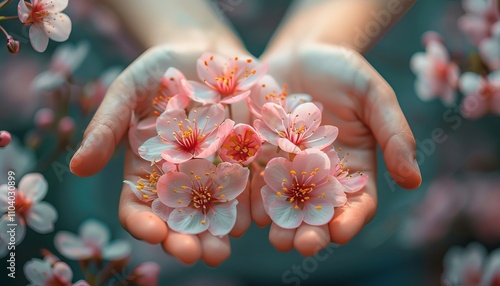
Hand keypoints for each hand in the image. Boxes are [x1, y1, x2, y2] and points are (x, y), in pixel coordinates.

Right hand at [70, 44, 252, 265]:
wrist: (204, 50)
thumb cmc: (158, 70)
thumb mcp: (128, 91)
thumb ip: (106, 126)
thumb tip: (77, 169)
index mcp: (147, 169)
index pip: (140, 205)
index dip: (143, 222)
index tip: (153, 232)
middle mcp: (182, 177)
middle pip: (181, 217)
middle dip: (189, 238)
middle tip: (200, 255)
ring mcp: (216, 170)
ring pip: (217, 208)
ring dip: (222, 229)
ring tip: (228, 244)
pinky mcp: (247, 157)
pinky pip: (251, 183)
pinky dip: (253, 200)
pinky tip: (258, 215)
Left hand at [251, 43, 421, 255]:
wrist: (300, 53)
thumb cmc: (343, 72)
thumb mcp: (373, 95)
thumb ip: (393, 133)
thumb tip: (413, 180)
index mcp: (354, 169)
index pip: (356, 203)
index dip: (351, 220)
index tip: (342, 233)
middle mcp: (319, 176)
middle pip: (317, 212)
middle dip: (311, 232)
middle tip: (301, 246)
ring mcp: (286, 169)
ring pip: (284, 205)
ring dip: (279, 224)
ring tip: (275, 238)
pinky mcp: (258, 157)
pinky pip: (253, 182)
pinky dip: (250, 199)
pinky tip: (245, 213)